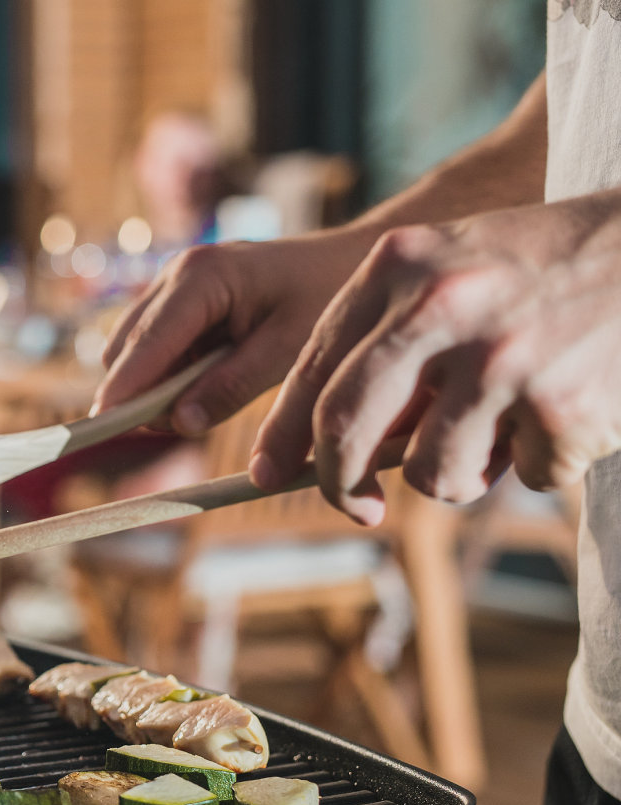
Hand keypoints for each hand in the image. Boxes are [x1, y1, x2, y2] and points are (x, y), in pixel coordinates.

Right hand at [93, 226, 377, 432]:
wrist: (348, 260)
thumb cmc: (326, 297)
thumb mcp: (289, 349)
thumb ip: (233, 385)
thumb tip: (179, 422)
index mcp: (201, 277)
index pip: (147, 342)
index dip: (122, 388)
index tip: (100, 426)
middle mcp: (175, 274)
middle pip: (124, 349)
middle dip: (139, 393)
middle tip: (186, 425)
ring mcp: (172, 285)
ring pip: (131, 351)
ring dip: (154, 386)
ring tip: (210, 401)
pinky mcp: (177, 302)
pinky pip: (152, 349)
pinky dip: (168, 375)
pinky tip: (211, 380)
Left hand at [252, 191, 620, 524]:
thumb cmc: (538, 268)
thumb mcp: (447, 268)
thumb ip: (383, 340)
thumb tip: (319, 447)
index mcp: (400, 268)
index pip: (313, 369)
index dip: (285, 434)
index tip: (265, 474)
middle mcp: (443, 308)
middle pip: (345, 427)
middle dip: (338, 483)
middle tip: (356, 507)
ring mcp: (504, 359)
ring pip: (433, 474)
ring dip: (460, 475)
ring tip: (500, 430)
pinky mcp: (563, 407)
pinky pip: (525, 476)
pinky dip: (542, 461)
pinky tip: (567, 408)